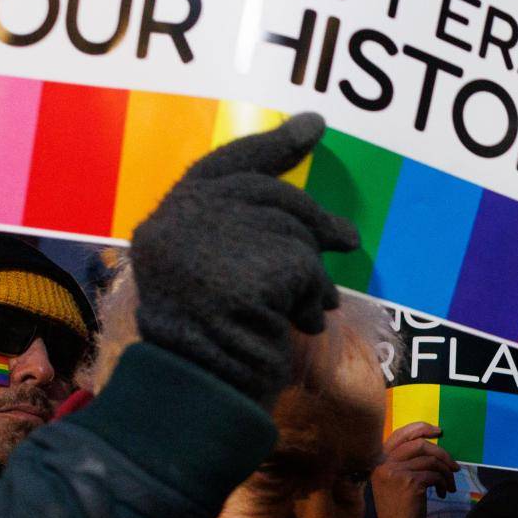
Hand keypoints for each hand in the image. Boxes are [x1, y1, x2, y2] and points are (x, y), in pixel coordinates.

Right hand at [129, 113, 359, 404]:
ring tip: (300, 313)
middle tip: (349, 239)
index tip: (314, 124)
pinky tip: (294, 326)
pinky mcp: (259, 267)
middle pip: (273, 197)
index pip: (226, 163)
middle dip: (316, 221)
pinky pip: (308, 276)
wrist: (196, 392)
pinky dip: (311, 304)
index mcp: (168, 222)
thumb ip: (242, 244)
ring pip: (296, 239)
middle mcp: (186, 219)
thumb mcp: (214, 286)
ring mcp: (220, 241)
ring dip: (310, 280)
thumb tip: (325, 230)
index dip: (273, 146)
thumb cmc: (207, 351)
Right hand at [372, 422, 460, 517]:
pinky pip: (435, 474)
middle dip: (442, 453)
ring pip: (431, 460)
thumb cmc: (399, 509)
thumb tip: (431, 445)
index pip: (400, 434)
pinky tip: (443, 493)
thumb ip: (406, 462)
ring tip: (449, 485)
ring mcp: (396, 472)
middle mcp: (384, 463)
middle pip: (419, 444)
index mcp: (378, 461)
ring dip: (446, 472)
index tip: (439, 431)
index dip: (421, 428)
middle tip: (454, 466)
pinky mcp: (410, 483)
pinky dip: (444, 482)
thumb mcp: (396, 481)